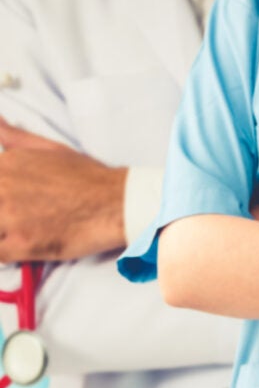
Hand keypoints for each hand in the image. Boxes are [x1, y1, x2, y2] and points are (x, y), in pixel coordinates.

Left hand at [0, 118, 126, 260]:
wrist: (118, 203)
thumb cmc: (88, 177)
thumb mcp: (50, 148)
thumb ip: (13, 135)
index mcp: (5, 163)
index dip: (2, 196)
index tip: (13, 200)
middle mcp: (3, 186)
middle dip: (3, 212)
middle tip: (27, 215)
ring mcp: (10, 216)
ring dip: (4, 232)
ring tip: (25, 230)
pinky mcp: (22, 244)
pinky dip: (7, 252)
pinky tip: (24, 246)